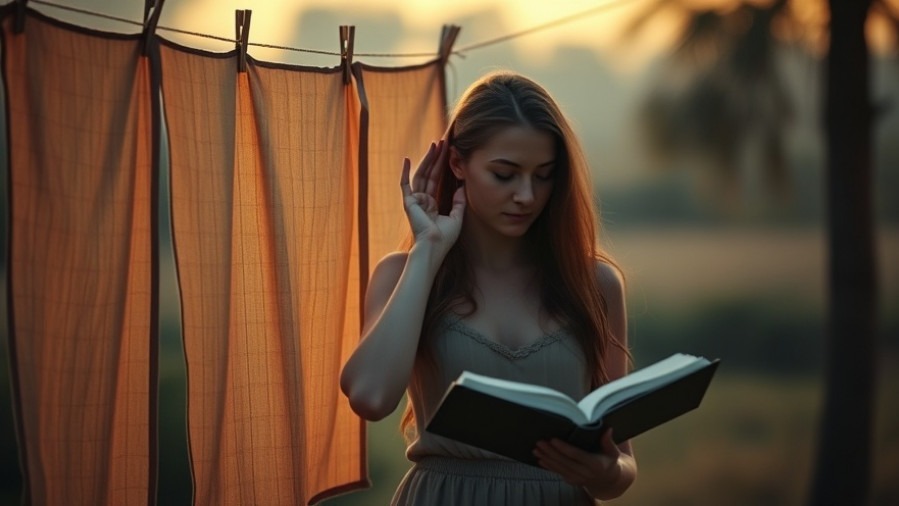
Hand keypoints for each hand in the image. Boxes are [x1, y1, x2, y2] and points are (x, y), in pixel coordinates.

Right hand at [400, 140, 465, 256]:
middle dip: (436, 158)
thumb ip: (459, 201)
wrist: (434, 246)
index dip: (442, 166)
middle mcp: (422, 201)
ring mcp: (415, 201)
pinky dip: (405, 172)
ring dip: (427, 160)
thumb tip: (462, 185)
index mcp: (432, 205)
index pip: (437, 180)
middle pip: (430, 174)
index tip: (448, 152)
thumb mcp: (457, 217)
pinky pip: (405, 185)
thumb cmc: (445, 238)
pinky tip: (406, 160)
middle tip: (442, 142)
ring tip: (434, 145)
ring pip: (421, 175)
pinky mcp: (409, 202)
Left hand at [533, 429, 628, 498]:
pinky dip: (548, 466)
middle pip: (565, 462)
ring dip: (546, 459)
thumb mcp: (613, 452)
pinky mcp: (572, 481)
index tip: (553, 440)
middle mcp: (586, 473)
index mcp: (595, 464)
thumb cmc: (609, 461)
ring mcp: (578, 479)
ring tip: (536, 449)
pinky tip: (540, 459)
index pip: (577, 455)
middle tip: (540, 442)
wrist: (608, 480)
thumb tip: (608, 429)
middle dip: (551, 452)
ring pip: (559, 468)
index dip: (564, 448)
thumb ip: (608, 441)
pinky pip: (558, 473)